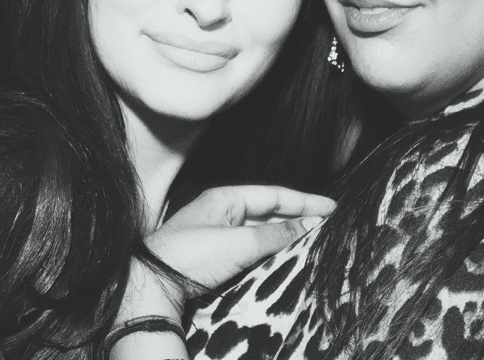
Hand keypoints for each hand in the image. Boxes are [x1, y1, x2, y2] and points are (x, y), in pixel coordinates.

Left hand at [115, 185, 335, 324]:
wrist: (151, 288)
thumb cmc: (189, 257)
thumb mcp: (239, 243)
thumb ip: (277, 234)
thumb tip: (310, 225)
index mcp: (225, 198)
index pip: (274, 195)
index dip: (304, 201)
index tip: (332, 207)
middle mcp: (222, 213)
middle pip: (269, 212)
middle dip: (298, 219)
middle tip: (328, 226)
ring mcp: (218, 237)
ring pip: (261, 233)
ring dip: (286, 237)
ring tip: (314, 242)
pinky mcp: (215, 260)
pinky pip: (251, 251)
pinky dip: (271, 253)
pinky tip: (286, 259)